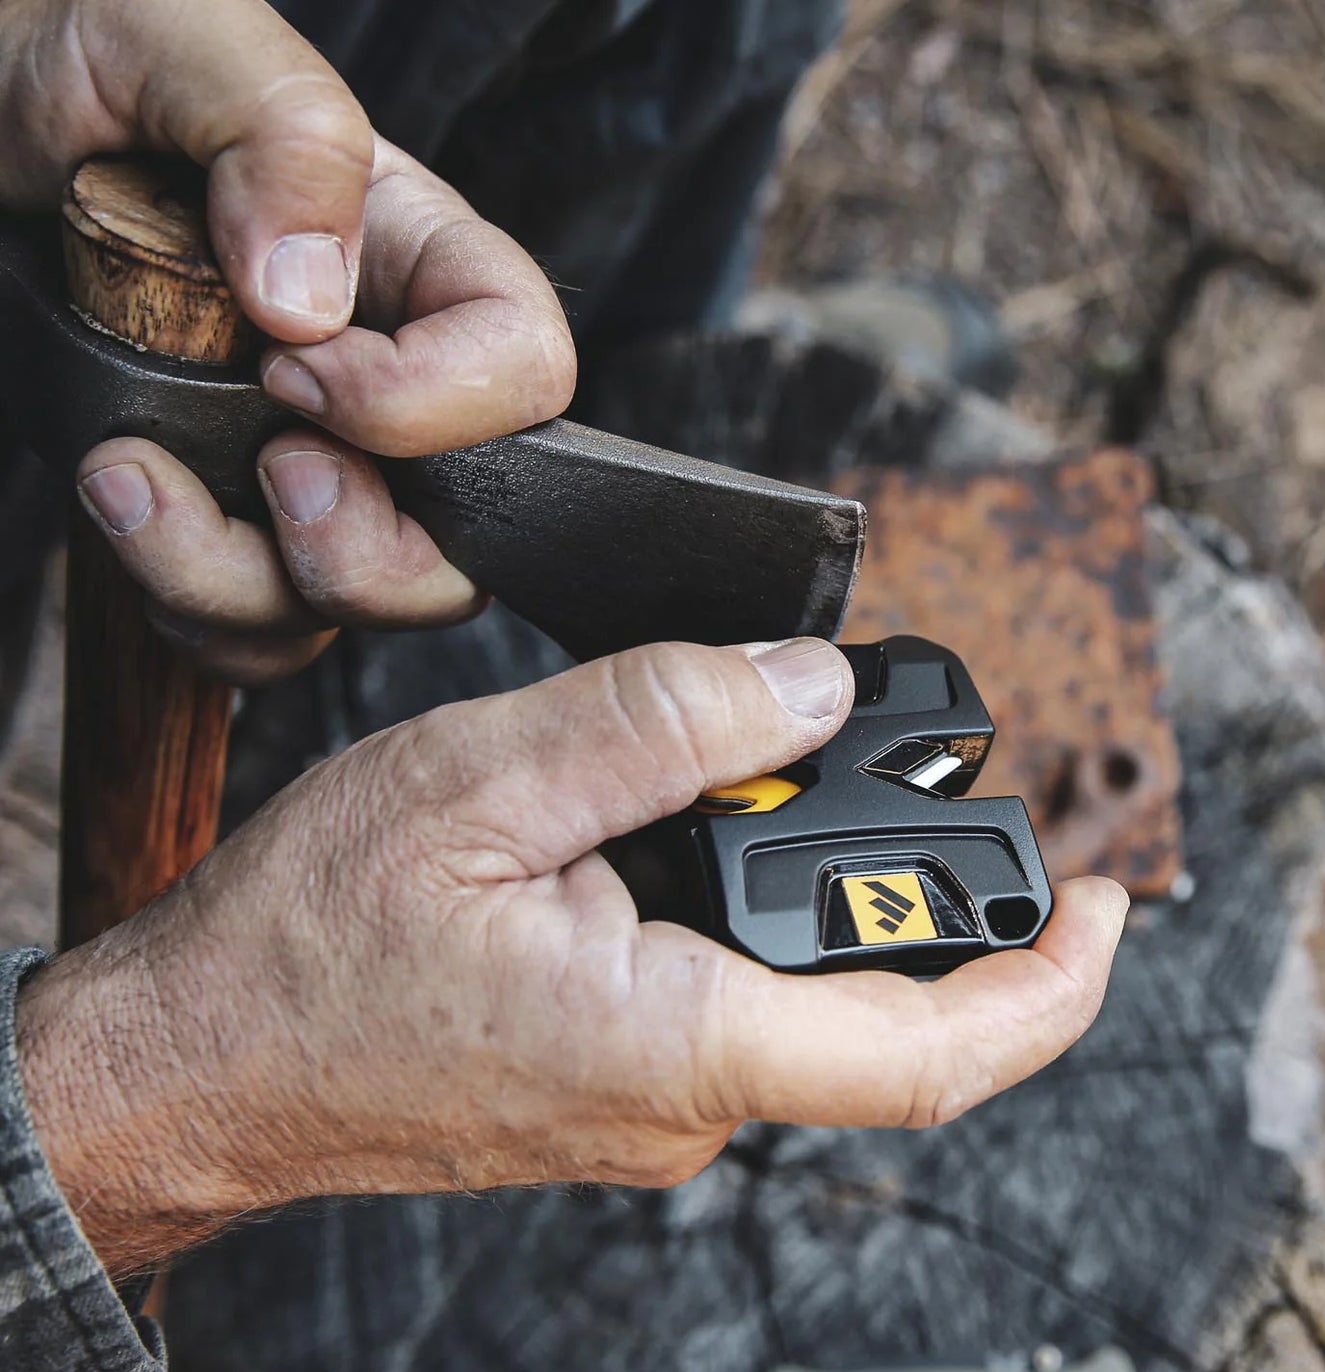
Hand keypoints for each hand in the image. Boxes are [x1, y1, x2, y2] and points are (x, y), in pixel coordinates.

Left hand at [0, 0, 575, 682]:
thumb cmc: (75, 67)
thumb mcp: (179, 40)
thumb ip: (282, 139)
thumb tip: (312, 305)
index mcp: (420, 267)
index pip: (523, 374)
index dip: (431, 409)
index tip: (291, 373)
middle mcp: (389, 390)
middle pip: (463, 545)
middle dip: (356, 547)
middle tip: (260, 466)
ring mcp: (318, 470)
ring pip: (350, 607)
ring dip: (235, 584)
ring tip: (126, 479)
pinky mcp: (239, 526)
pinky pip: (266, 634)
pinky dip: (198, 615)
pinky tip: (132, 518)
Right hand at [17, 638, 1126, 1277]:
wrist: (203, 1063)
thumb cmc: (309, 942)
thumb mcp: (481, 780)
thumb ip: (663, 725)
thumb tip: (807, 689)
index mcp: (675, 1043)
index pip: (931, 1052)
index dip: (1049, 983)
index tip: (1102, 902)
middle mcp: (684, 1105)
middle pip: (884, 1021)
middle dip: (930, 901)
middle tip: (904, 768)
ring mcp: (650, 1109)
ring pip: (807, 1011)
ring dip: (832, 906)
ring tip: (780, 781)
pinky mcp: (615, 1089)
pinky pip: (738, 1015)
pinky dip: (761, 925)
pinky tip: (701, 842)